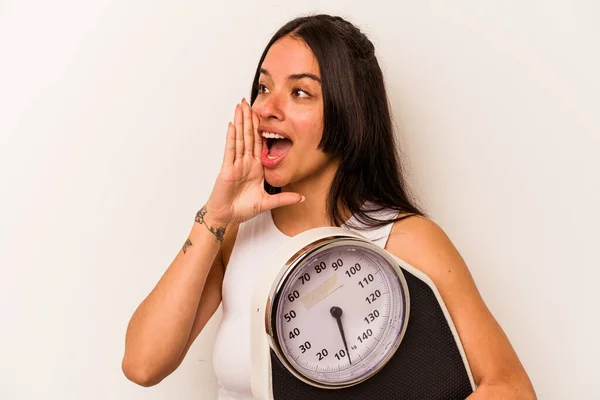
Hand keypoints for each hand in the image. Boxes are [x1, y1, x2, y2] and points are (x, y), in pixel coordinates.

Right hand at [205, 98, 303, 226]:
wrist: (227, 217)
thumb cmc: (242, 209)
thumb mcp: (268, 202)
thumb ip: (284, 198)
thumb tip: (302, 198)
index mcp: (256, 167)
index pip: (259, 143)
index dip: (261, 128)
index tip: (263, 114)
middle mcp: (246, 163)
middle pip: (248, 136)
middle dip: (248, 118)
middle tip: (248, 101)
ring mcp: (236, 164)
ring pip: (239, 139)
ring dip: (240, 122)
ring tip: (240, 106)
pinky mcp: (228, 169)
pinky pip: (230, 151)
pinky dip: (231, 138)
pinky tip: (232, 125)